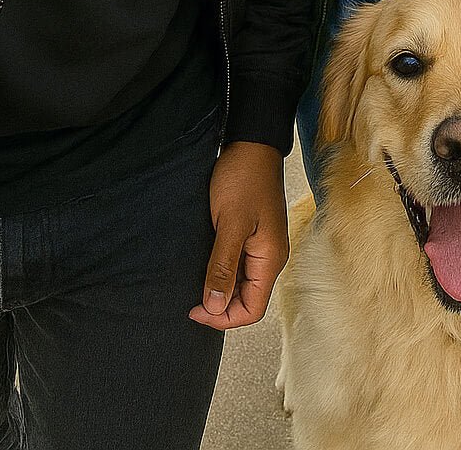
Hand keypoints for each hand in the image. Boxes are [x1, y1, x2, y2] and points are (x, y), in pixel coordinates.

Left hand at [189, 140, 287, 330]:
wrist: (251, 144)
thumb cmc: (244, 177)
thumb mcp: (230, 223)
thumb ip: (223, 266)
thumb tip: (215, 307)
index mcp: (270, 258)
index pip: (252, 310)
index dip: (223, 318)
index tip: (195, 309)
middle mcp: (270, 257)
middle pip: (248, 300)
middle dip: (220, 307)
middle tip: (190, 301)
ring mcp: (262, 246)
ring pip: (242, 284)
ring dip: (220, 290)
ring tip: (194, 285)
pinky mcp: (252, 235)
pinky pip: (239, 266)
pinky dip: (222, 273)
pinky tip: (204, 266)